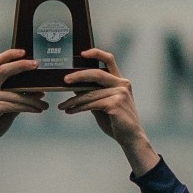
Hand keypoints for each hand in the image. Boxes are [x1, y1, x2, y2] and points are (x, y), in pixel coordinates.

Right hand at [0, 49, 49, 172]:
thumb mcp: (7, 107)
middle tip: (37, 64)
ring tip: (45, 103)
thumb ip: (19, 97)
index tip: (24, 51)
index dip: (9, 54)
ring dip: (33, 98)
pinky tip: (39, 109)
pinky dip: (29, 107)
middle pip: (4, 69)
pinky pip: (15, 105)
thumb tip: (40, 90)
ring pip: (16, 93)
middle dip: (21, 65)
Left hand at [59, 49, 158, 173]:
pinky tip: (69, 111)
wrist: (130, 138)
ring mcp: (120, 93)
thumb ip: (92, 94)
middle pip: (96, 73)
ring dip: (73, 100)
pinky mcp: (115, 104)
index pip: (109, 60)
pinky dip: (78, 108)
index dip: (96, 53)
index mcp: (120, 81)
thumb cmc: (115, 121)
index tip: (82, 53)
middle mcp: (122, 84)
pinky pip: (91, 104)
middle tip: (64, 80)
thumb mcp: (102, 104)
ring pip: (90, 93)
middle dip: (78, 76)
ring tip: (62, 106)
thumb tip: (73, 85)